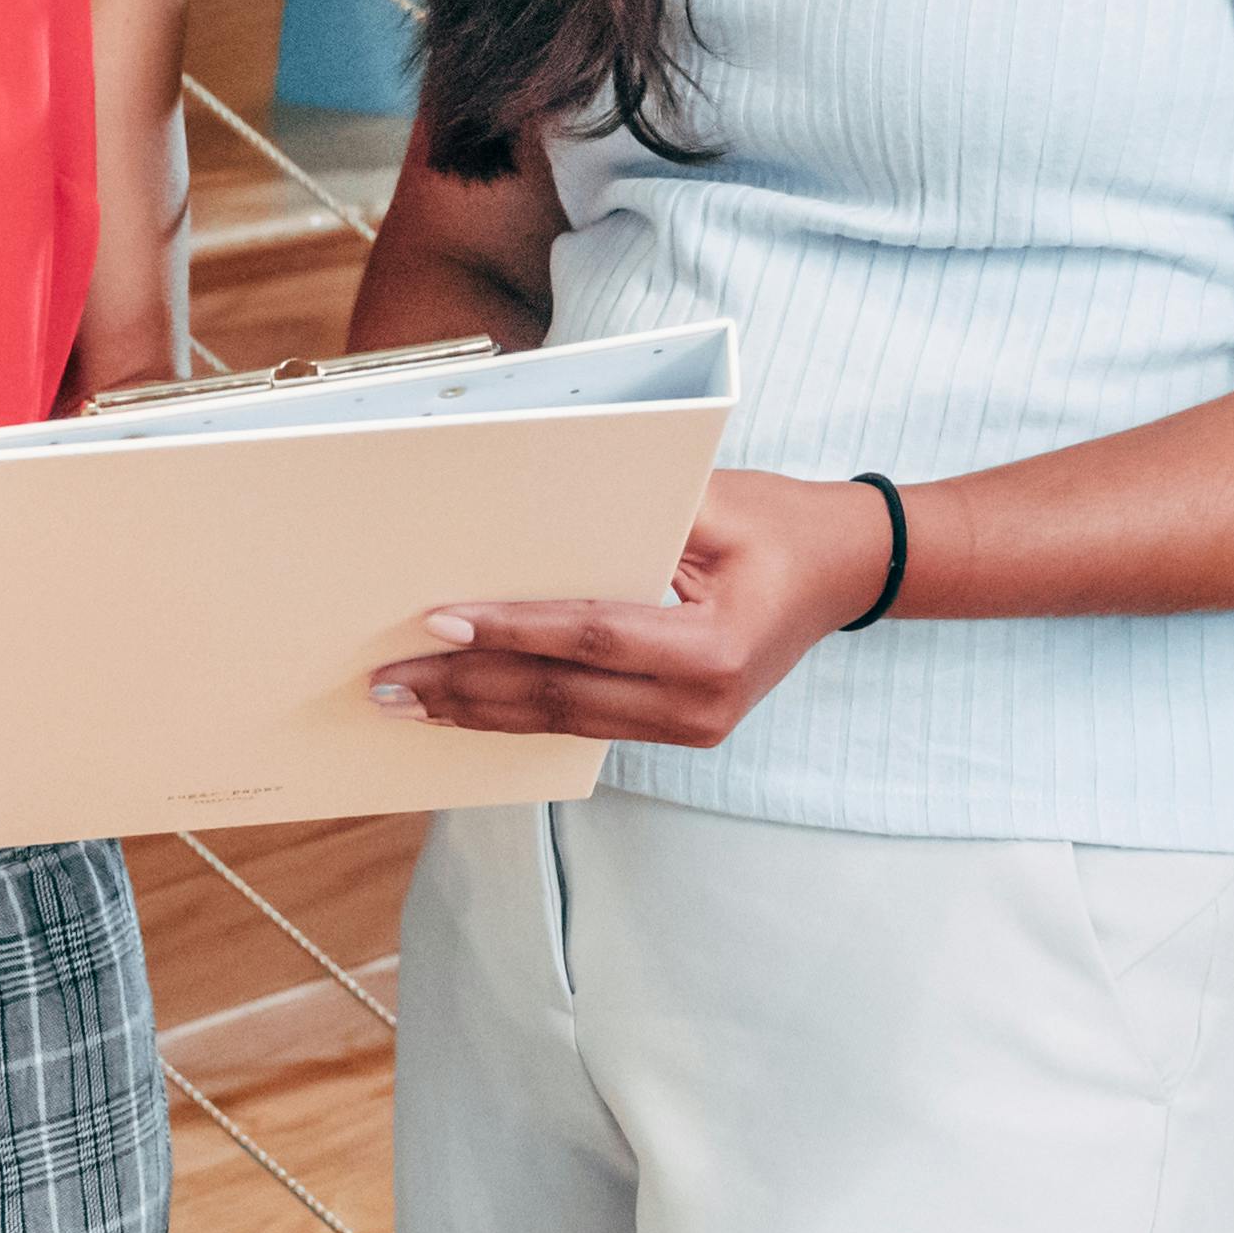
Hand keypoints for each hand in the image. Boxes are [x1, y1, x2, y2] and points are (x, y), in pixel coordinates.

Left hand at [368, 468, 894, 747]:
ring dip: (479, 711)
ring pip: (563, 722)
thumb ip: (629, 519)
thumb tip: (518, 525)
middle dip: (467, 688)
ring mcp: (691, 728)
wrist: (845, 570)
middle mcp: (701, 704)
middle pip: (560, 696)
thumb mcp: (714, 502)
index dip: (510, 631)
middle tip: (388, 681)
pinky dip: (519, 713)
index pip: (589, 637)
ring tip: (405, 702)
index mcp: (714, 648)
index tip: (437, 622)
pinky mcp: (679, 730)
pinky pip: (584, 724)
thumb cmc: (778, 522)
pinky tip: (464, 707)